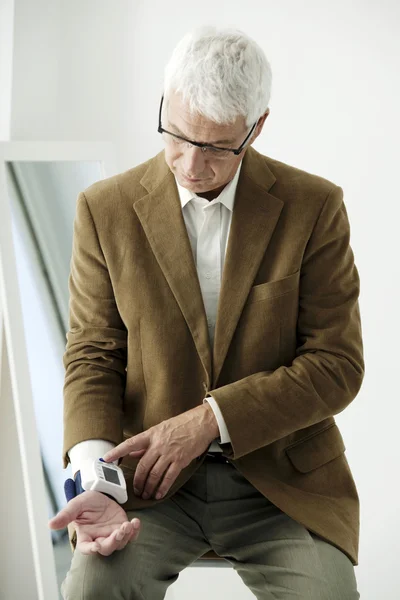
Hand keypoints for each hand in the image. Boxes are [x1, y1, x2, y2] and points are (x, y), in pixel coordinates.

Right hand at [48, 490, 139, 555]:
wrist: (101, 493)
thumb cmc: (86, 501)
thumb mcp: (76, 505)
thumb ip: (65, 515)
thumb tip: (50, 525)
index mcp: (85, 535)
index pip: (86, 548)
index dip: (91, 549)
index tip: (97, 546)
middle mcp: (99, 538)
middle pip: (106, 549)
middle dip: (113, 542)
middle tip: (119, 531)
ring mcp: (111, 534)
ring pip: (120, 544)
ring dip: (125, 536)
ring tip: (128, 524)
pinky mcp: (122, 528)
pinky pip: (131, 535)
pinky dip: (135, 531)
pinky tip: (136, 522)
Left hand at [103, 403, 218, 500]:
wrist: (201, 423)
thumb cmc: (181, 424)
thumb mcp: (160, 429)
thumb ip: (146, 443)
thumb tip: (132, 453)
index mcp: (151, 435)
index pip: (129, 444)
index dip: (116, 452)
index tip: (105, 459)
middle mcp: (158, 444)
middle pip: (142, 466)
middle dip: (137, 481)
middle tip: (136, 490)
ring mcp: (169, 453)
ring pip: (154, 474)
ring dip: (148, 487)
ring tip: (146, 494)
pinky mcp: (180, 460)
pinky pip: (169, 477)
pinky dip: (162, 487)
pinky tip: (159, 494)